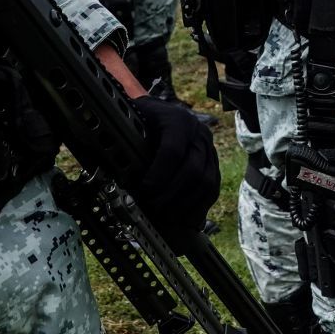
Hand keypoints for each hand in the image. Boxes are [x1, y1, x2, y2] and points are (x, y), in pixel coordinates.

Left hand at [126, 95, 218, 237]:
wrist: (160, 114)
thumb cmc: (143, 121)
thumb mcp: (135, 125)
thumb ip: (130, 145)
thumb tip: (120, 174)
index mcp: (178, 120)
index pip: (173, 151)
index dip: (158, 175)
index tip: (144, 190)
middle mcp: (199, 133)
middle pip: (193, 170)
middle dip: (171, 194)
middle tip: (153, 207)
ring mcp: (210, 150)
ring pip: (207, 183)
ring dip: (186, 204)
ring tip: (167, 216)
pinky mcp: (214, 165)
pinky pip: (213, 190)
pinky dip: (200, 207)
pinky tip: (185, 218)